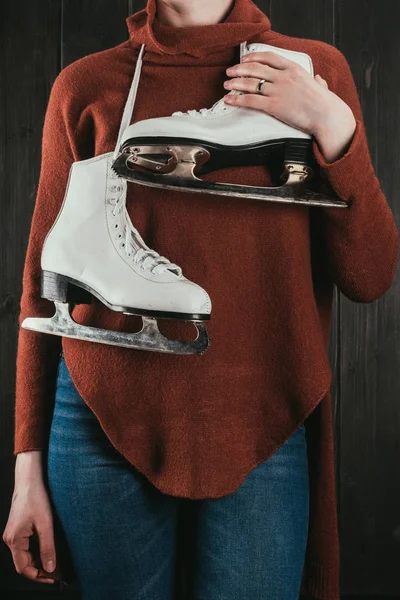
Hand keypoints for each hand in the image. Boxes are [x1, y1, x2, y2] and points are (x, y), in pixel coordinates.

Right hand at [3, 451, 56, 583]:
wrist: (30, 479)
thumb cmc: (36, 497)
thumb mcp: (46, 524)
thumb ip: (47, 547)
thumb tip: (50, 568)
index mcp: (14, 540)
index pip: (23, 568)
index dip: (38, 576)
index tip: (54, 578)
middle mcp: (11, 539)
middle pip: (23, 563)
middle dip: (40, 570)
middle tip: (57, 572)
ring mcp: (13, 533)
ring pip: (25, 555)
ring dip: (39, 561)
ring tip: (55, 562)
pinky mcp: (18, 528)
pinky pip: (26, 546)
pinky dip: (37, 551)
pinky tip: (49, 549)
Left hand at [223, 51, 355, 162]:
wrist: (326, 115)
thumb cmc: (325, 103)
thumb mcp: (320, 86)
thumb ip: (316, 81)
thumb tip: (318, 79)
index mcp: (294, 69)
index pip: (269, 57)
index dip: (254, 57)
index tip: (245, 59)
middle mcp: (283, 77)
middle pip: (256, 68)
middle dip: (239, 69)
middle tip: (230, 71)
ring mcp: (278, 90)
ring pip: (250, 83)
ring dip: (235, 83)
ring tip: (226, 84)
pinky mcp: (273, 105)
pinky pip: (250, 101)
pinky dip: (237, 99)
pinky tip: (228, 100)